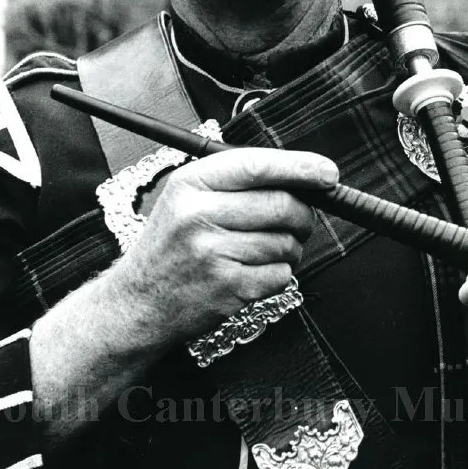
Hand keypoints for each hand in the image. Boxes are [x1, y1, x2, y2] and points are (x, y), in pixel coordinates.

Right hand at [107, 148, 337, 349]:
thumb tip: (303, 174)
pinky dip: (279, 273)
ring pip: (286, 242)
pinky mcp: (228, 290)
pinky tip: (255, 271)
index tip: (327, 173)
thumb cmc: (171, 243)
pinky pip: (281, 275)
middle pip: (281, 205)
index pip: (256, 166)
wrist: (139, 302)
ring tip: (265, 248)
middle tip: (299, 218)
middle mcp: (198, 216)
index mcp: (191, 183)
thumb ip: (236, 179)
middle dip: (303, 213)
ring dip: (290, 246)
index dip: (300, 167)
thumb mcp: (187, 196)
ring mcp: (213, 255)